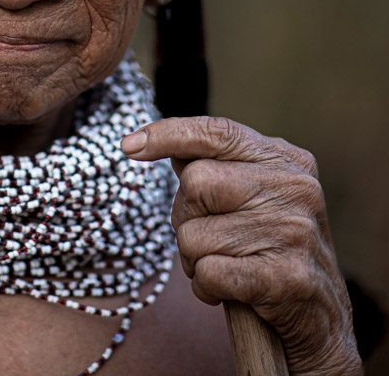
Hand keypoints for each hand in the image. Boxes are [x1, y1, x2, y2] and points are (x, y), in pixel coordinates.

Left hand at [123, 116, 360, 375]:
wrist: (319, 315)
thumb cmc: (267, 243)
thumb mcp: (252, 191)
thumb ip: (214, 163)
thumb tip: (155, 139)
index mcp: (285, 158)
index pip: (216, 132)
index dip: (168, 134)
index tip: (129, 146)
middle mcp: (295, 187)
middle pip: (196, 183)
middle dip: (185, 215)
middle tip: (206, 235)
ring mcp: (294, 231)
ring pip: (195, 235)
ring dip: (194, 258)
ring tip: (224, 263)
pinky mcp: (288, 277)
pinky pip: (209, 273)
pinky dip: (205, 286)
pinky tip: (229, 288)